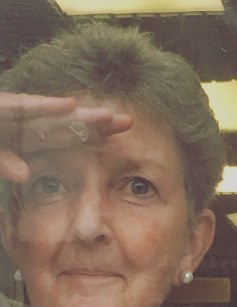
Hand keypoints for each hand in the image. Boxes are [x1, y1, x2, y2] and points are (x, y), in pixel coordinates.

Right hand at [0, 93, 131, 182]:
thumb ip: (4, 163)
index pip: (62, 136)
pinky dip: (45, 106)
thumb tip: (25, 174)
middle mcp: (21, 119)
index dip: (91, 138)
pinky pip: (23, 107)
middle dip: (96, 123)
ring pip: (51, 112)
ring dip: (79, 115)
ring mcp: (10, 110)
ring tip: (108, 117)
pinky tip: (70, 105)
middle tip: (128, 122)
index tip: (116, 142)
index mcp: (24, 134)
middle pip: (64, 121)